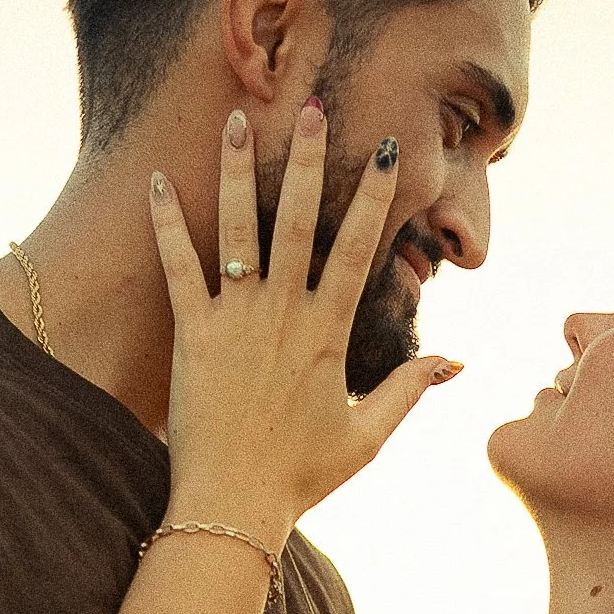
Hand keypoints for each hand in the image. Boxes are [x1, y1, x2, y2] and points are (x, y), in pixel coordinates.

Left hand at [149, 99, 458, 534]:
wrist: (232, 506)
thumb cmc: (301, 476)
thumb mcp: (368, 437)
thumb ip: (410, 390)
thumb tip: (456, 362)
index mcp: (328, 333)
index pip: (359, 249)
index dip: (375, 198)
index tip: (387, 151)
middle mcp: (283, 314)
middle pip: (297, 221)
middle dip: (307, 160)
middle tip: (312, 106)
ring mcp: (235, 320)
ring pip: (237, 229)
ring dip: (237, 170)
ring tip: (237, 118)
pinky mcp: (192, 335)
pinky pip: (177, 269)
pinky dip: (166, 225)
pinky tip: (156, 181)